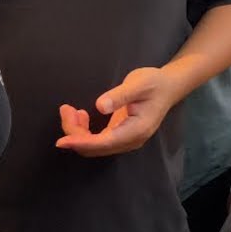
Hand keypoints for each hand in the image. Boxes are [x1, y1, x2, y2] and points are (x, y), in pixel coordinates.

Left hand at [56, 67, 180, 156]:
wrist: (168, 86)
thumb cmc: (155, 83)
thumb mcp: (139, 83)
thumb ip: (120, 95)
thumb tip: (100, 107)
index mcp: (137, 130)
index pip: (104, 142)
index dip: (81, 143)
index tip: (62, 140)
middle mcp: (131, 140)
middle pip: (95, 148)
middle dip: (75, 134)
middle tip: (65, 110)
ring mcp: (126, 140)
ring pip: (94, 147)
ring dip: (77, 133)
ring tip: (69, 110)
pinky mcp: (121, 136)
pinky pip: (98, 141)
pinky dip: (84, 133)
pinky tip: (81, 116)